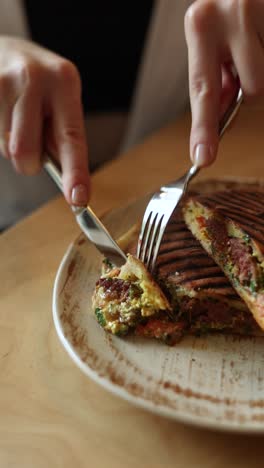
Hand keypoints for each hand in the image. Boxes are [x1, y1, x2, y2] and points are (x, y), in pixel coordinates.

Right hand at [0, 36, 89, 205]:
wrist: (4, 49)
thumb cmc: (40, 85)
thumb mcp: (62, 100)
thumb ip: (63, 136)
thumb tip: (69, 180)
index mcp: (64, 82)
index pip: (71, 137)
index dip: (75, 173)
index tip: (79, 198)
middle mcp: (33, 78)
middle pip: (26, 152)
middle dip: (29, 162)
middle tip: (32, 144)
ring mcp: (2, 82)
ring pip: (7, 149)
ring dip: (13, 145)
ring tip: (16, 119)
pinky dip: (1, 135)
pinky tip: (5, 115)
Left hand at [184, 0, 263, 166]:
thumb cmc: (229, 11)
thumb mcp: (213, 38)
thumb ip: (216, 78)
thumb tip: (218, 115)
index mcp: (200, 25)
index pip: (203, 90)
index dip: (204, 128)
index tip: (202, 157)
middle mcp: (227, 14)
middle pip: (254, 91)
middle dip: (256, 88)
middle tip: (251, 60)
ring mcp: (258, 7)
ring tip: (260, 42)